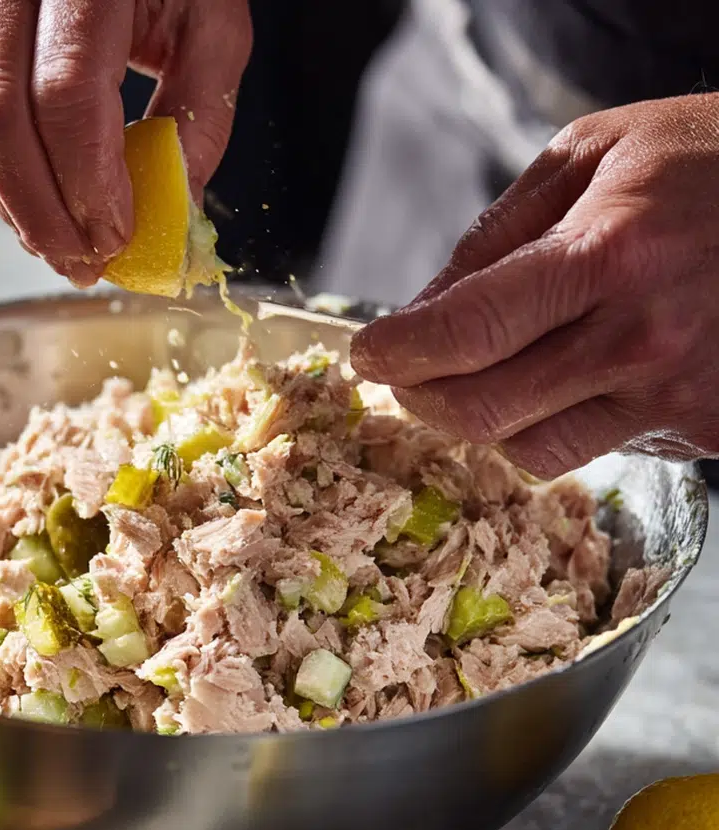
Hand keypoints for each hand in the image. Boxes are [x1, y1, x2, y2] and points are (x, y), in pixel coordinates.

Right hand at [0, 0, 251, 285]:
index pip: (66, 93)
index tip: (116, 238)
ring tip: (63, 247)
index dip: (88, 183)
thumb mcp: (208, 23)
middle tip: (86, 264)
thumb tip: (174, 210)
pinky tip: (24, 206)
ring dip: (14, 213)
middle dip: (44, 216)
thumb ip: (200, 113)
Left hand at [349, 94, 718, 478]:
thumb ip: (497, 234)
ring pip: (527, 449)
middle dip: (420, 396)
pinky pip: (590, 453)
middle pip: (482, 410)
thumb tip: (422, 307)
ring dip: (482, 419)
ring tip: (483, 373)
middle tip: (405, 372)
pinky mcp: (701, 430)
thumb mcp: (596, 153)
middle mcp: (642, 337)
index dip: (398, 352)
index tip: (367, 353)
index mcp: (611, 252)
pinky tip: (565, 379)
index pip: (467, 332)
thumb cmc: (711, 163)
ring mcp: (675, 395)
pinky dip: (552, 425)